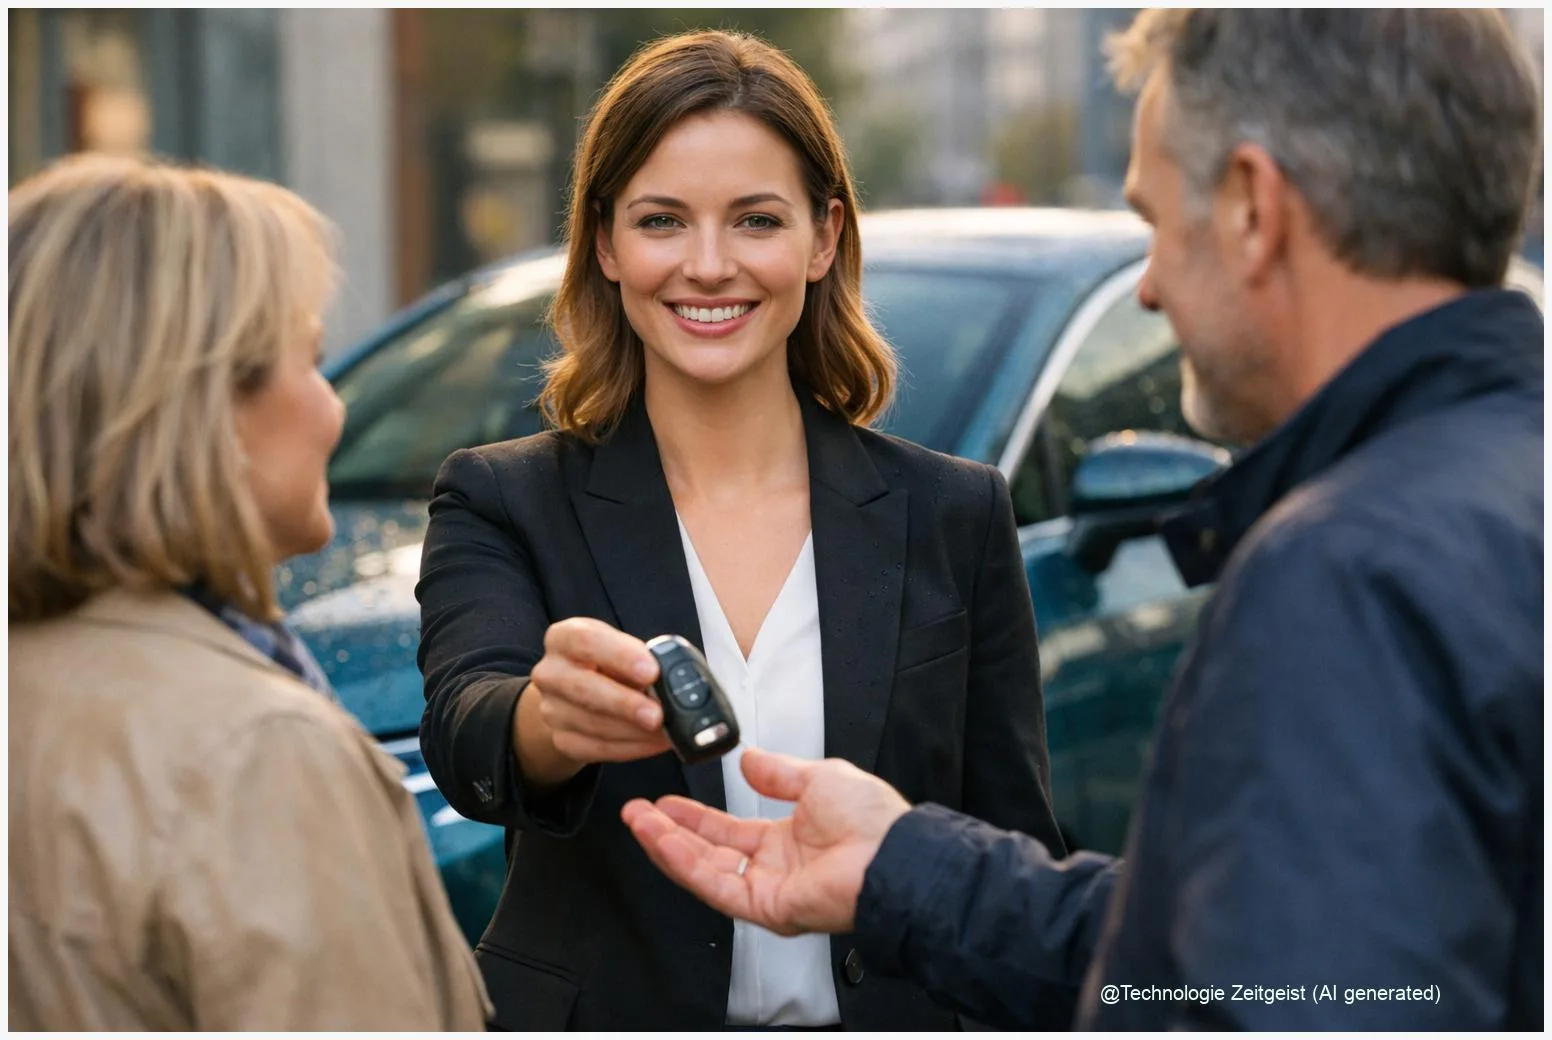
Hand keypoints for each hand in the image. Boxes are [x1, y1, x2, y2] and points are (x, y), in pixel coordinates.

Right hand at [514, 617, 670, 786]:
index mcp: (565, 638)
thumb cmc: (607, 664)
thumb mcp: (621, 649)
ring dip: (635, 732)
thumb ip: (642, 659)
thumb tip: (673, 681)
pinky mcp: (561, 739)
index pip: (586, 641)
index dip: (620, 655)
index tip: (651, 671)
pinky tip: (655, 743)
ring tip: (667, 732)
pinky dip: (631, 748)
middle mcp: (550, 672)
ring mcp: (551, 709)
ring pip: (593, 724)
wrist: (574, 694)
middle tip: (657, 715)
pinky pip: (597, 748)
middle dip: (625, 704)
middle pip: (583, 688)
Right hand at [621, 746, 910, 934]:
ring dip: (667, 844)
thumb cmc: (872, 820)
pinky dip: (684, 861)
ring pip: (704, 869)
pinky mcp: (764, 907)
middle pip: (708, 852)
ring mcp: (767, 889)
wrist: (893, 853)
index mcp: (788, 840)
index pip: (729, 830)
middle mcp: (773, 868)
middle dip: (670, 831)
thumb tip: (749, 760)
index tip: (665, 802)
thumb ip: (778, 772)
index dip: (695, 817)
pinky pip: (714, 884)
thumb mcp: (818, 777)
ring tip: (638, 821)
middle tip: (637, 812)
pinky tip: (662, 838)